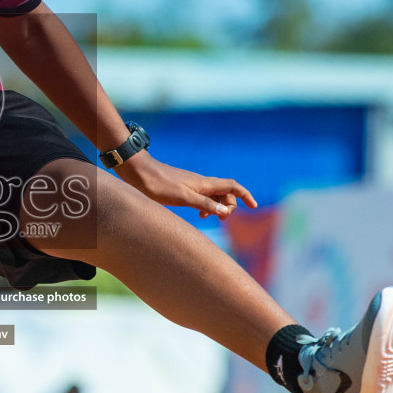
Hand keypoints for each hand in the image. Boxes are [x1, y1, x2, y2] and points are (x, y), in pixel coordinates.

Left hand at [113, 152, 257, 218]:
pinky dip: (206, 206)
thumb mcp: (183, 198)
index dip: (245, 195)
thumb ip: (204, 205)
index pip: (232, 186)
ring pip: (213, 195)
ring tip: (210, 219)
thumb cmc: (159, 185)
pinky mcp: (182, 187)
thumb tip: (225, 212)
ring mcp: (192, 184)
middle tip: (222, 220)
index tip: (254, 207)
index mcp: (204, 183)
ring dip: (217, 207)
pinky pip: (202, 196)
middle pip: (225, 192)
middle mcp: (201, 182)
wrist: (139, 173)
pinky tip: (198, 214)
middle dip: (230, 205)